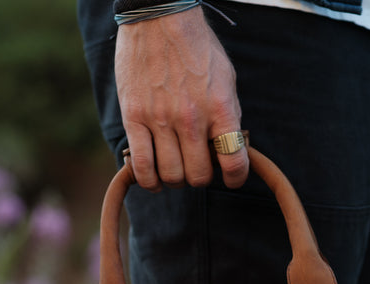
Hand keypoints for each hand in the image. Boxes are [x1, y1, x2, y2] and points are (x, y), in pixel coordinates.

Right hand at [115, 6, 247, 191]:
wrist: (159, 18)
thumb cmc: (195, 46)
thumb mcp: (226, 77)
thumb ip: (228, 114)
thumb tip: (229, 147)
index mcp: (220, 106)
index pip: (233, 161)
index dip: (236, 177)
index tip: (232, 178)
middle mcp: (191, 117)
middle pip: (198, 176)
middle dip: (200, 177)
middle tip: (196, 166)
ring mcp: (160, 119)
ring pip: (171, 175)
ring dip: (175, 179)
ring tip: (174, 169)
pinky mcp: (134, 118)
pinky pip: (141, 166)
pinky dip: (148, 180)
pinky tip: (152, 177)